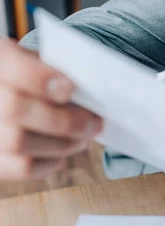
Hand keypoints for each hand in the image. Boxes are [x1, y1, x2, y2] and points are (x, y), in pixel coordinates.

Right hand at [0, 39, 102, 179]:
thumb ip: (52, 66)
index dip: (40, 80)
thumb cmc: (26, 74)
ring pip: (18, 143)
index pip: (10, 68)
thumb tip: (87, 86)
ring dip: (63, 144)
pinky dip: (48, 163)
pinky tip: (62, 153)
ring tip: (84, 138)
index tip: (69, 89)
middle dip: (65, 120)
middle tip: (95, 123)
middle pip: (15, 110)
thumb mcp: (33, 57)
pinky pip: (19, 167)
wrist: (8, 92)